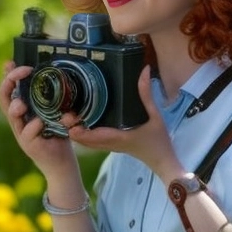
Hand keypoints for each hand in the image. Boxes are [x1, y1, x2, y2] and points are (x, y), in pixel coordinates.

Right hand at [0, 61, 80, 179]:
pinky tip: (40, 122)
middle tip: (20, 72)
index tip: (10, 62)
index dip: (7, 76)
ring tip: (21, 102)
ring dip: (15, 106)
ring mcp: (22, 134)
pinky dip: (34, 125)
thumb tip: (54, 76)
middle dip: (9, 83)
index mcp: (22, 112)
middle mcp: (18, 122)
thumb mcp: (52, 114)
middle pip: (4, 99)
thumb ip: (49, 100)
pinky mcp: (30, 146)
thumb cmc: (57, 136)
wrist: (62, 166)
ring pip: (12, 116)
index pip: (8, 90)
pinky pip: (28, 133)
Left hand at [68, 65, 184, 183]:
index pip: (90, 137)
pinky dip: (82, 134)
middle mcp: (108, 143)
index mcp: (116, 137)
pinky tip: (82, 120)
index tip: (70, 116)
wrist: (163, 161)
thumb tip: (144, 70)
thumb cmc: (159, 140)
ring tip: (71, 113)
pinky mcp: (109, 146)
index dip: (76, 129)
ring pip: (84, 142)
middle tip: (68, 111)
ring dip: (75, 130)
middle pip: (81, 140)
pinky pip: (90, 142)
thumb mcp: (154, 115)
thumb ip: (146, 93)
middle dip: (71, 127)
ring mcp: (108, 146)